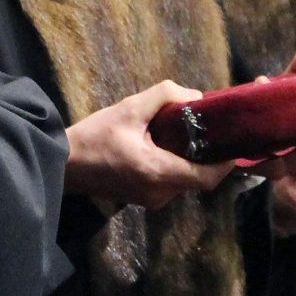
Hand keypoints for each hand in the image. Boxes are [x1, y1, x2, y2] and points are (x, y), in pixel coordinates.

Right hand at [66, 80, 237, 209]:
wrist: (63, 164)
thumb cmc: (94, 136)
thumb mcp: (129, 108)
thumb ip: (165, 96)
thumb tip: (196, 95)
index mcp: (159, 173)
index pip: (207, 177)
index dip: (225, 162)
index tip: (232, 140)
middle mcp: (160, 193)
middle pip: (199, 179)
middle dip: (209, 156)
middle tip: (212, 129)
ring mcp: (152, 200)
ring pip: (185, 181)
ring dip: (190, 160)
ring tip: (189, 133)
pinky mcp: (144, 199)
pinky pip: (171, 183)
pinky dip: (176, 166)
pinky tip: (169, 145)